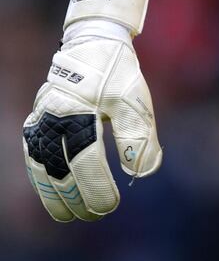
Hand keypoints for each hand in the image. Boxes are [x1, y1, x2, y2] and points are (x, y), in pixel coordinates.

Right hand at [23, 32, 161, 220]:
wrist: (91, 44)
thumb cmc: (116, 73)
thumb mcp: (133, 99)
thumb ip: (138, 136)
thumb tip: (142, 172)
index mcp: (79, 113)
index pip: (86, 162)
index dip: (97, 188)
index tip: (110, 205)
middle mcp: (54, 120)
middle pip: (61, 172)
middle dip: (78, 199)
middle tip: (96, 215)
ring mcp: (40, 123)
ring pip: (42, 170)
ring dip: (55, 196)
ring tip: (70, 216)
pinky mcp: (35, 124)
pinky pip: (33, 159)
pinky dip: (41, 181)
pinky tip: (52, 194)